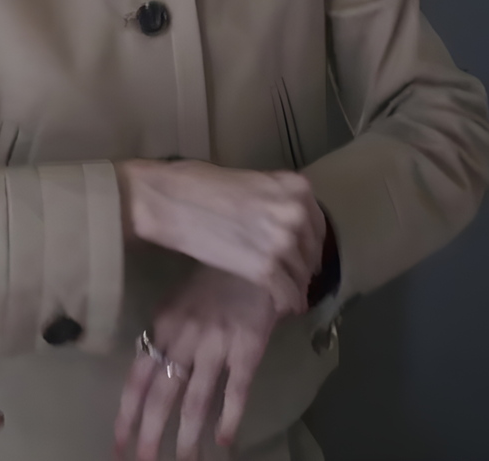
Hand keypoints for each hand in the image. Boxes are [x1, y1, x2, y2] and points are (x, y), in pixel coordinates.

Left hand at [113, 265, 279, 460]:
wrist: (254, 254)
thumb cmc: (214, 277)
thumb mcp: (178, 301)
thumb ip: (165, 334)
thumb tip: (149, 370)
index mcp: (163, 326)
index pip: (137, 378)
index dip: (127, 415)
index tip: (118, 445)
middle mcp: (184, 338)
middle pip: (162, 396)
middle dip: (150, 435)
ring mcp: (216, 345)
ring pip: (196, 401)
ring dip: (189, 438)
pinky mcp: (248, 348)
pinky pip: (236, 391)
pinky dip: (230, 419)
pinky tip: (225, 442)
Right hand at [116, 160, 325, 317]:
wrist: (172, 200)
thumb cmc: (200, 184)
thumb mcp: (251, 182)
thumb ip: (274, 200)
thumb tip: (282, 220)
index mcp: (295, 187)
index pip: (316, 224)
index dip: (308, 244)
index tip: (300, 255)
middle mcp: (296, 213)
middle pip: (311, 252)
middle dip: (301, 266)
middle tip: (288, 276)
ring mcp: (284, 242)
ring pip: (301, 276)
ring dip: (293, 286)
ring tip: (281, 293)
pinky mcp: (267, 269)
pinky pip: (288, 295)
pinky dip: (285, 304)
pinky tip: (277, 307)